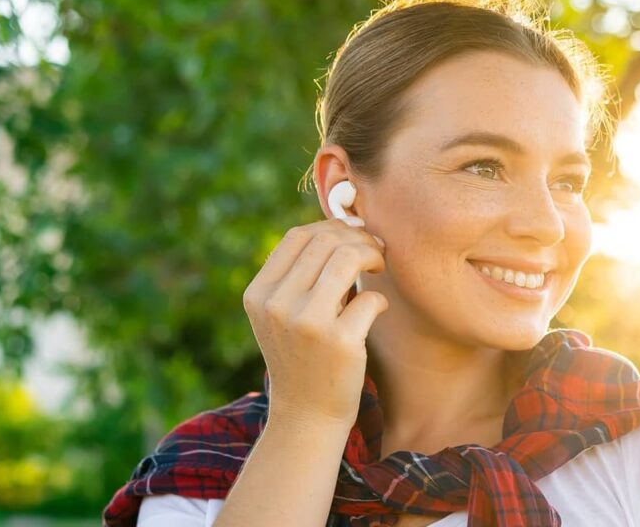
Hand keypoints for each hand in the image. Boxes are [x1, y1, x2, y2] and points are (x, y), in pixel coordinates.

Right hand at [243, 218, 387, 426]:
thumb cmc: (302, 355)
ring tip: (380, 269)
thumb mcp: (282, 313)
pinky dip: (380, 300)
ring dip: (373, 255)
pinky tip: (376, 311)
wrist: (306, 415)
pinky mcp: (341, 343)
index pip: (298, 236)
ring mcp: (308, 324)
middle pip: (326, 242)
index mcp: (259, 294)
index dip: (332, 228)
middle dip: (359, 238)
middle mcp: (277, 306)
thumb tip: (344, 223)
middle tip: (376, 251)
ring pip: (348, 258)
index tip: (353, 238)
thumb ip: (301, 272)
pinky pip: (371, 299)